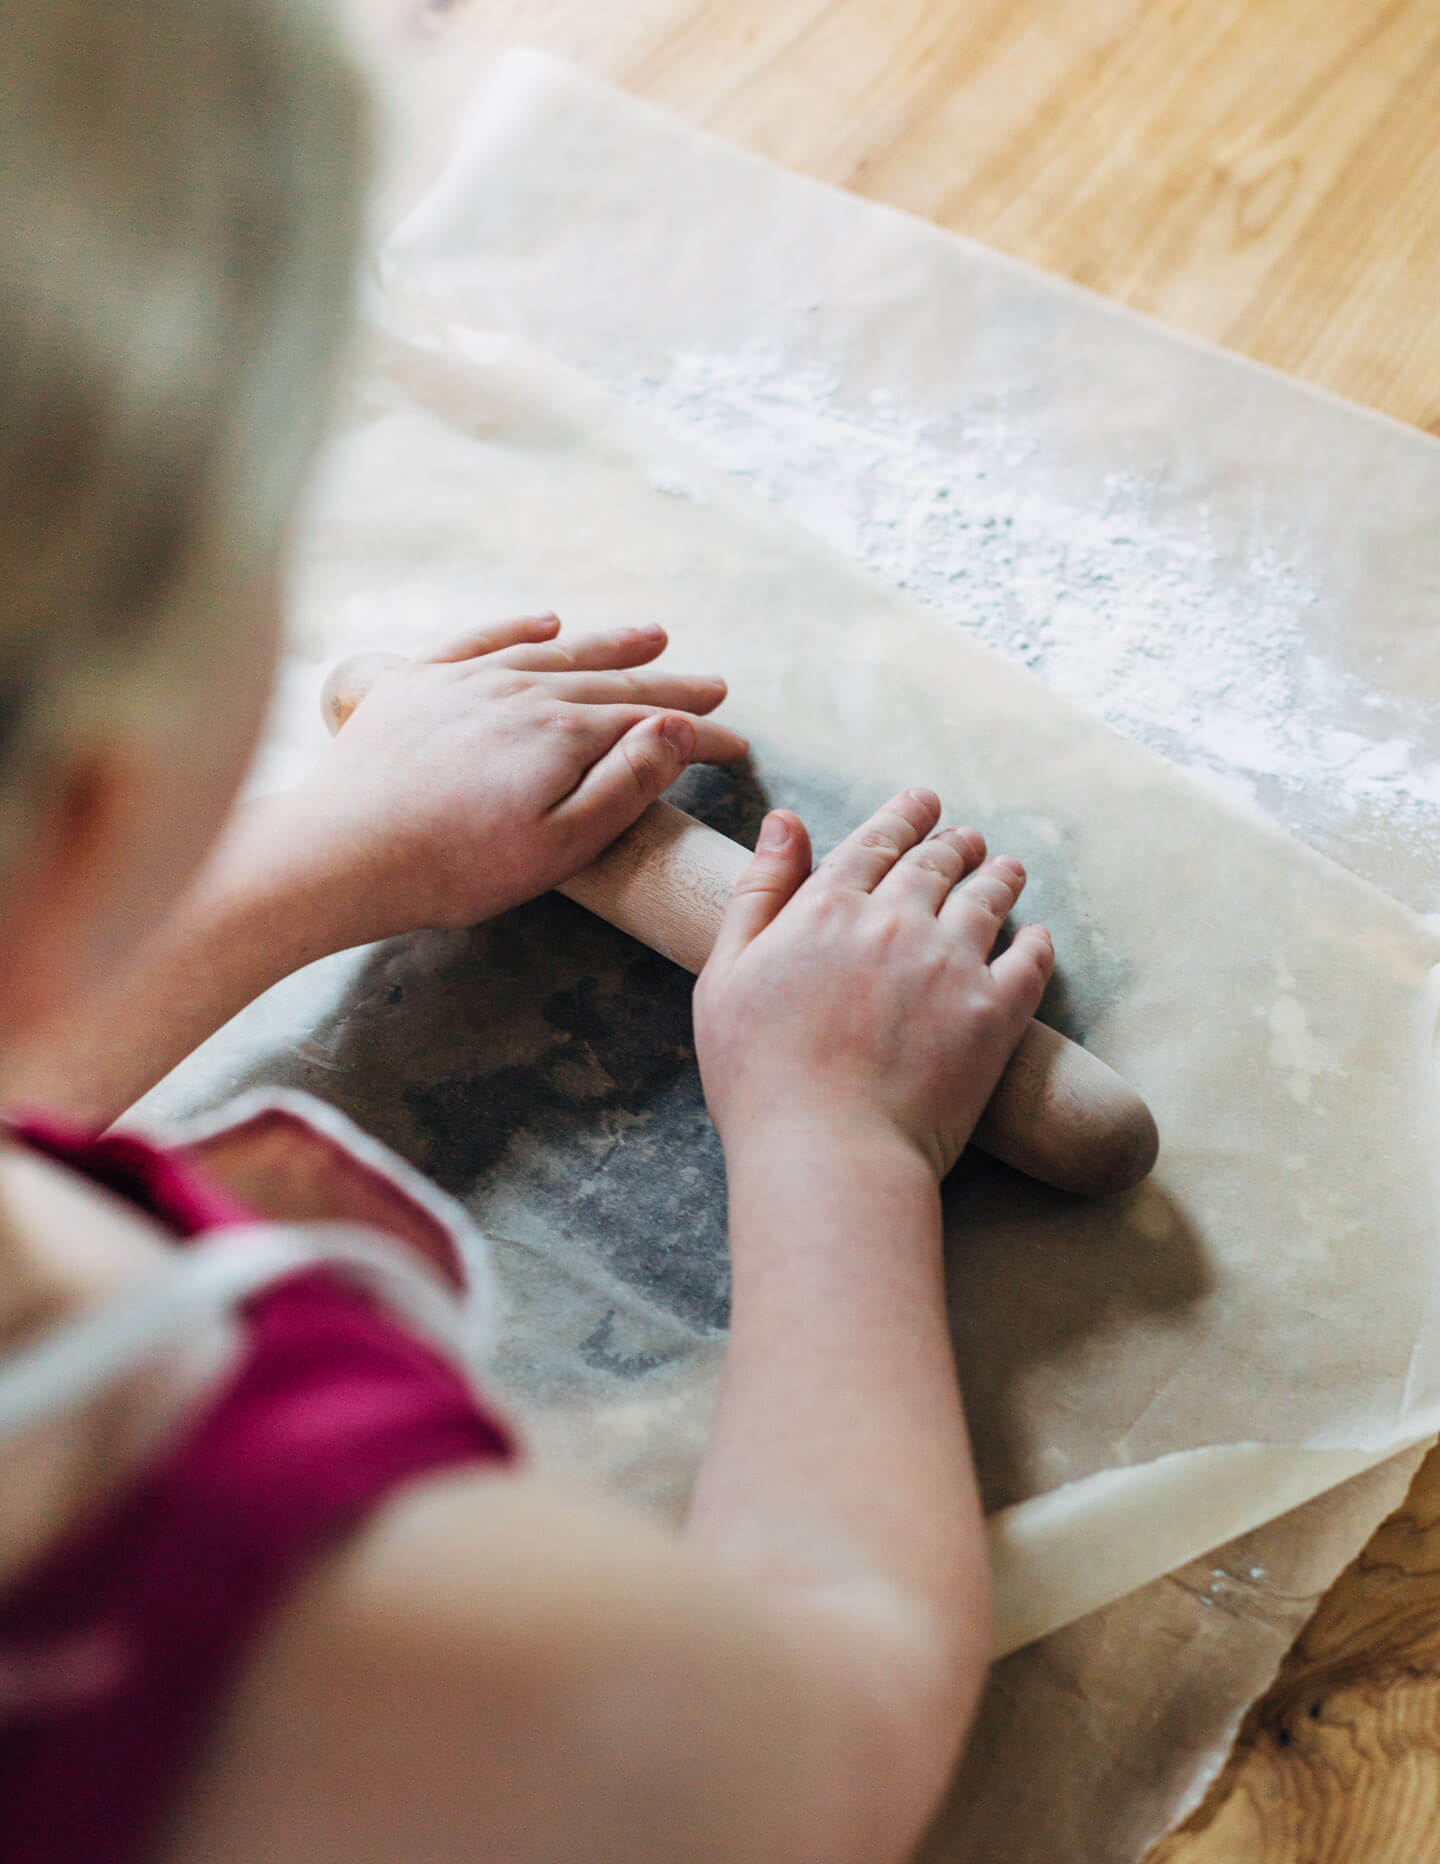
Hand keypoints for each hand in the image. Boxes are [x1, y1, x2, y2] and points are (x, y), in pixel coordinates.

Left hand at [280, 614, 748, 946]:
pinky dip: (520, 625)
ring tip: (652, 637)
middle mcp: (520, 691)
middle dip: (668, 686)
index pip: (650, 727)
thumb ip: (624, 784)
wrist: (341, 852)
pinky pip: (481, 638)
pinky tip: (545, 620)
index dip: (700, 738)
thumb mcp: (559, 846)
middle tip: (714, 686)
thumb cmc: (453, 866)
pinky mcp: (419, 683)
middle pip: (612, 682)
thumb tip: (674, 728)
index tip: (734, 746)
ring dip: (608, 644)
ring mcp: (467, 680)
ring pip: (555, 651)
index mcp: (561, 734)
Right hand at [693, 788, 1053, 1177]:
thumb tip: (784, 821)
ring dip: (999, 875)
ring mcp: (952, 963)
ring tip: (1008, 868)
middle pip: (935, 863)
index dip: (902, 817)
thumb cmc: (759, 1078)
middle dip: (953, 842)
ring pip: (987, 898)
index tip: (923, 802)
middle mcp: (896, 921)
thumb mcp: (725, 976)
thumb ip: (758, 892)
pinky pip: (1029, 960)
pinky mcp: (995, 1012)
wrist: (829, 1153)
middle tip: (966, 837)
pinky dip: (1036, 941)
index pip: (874, 843)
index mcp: (828, 907)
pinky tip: (1037, 936)